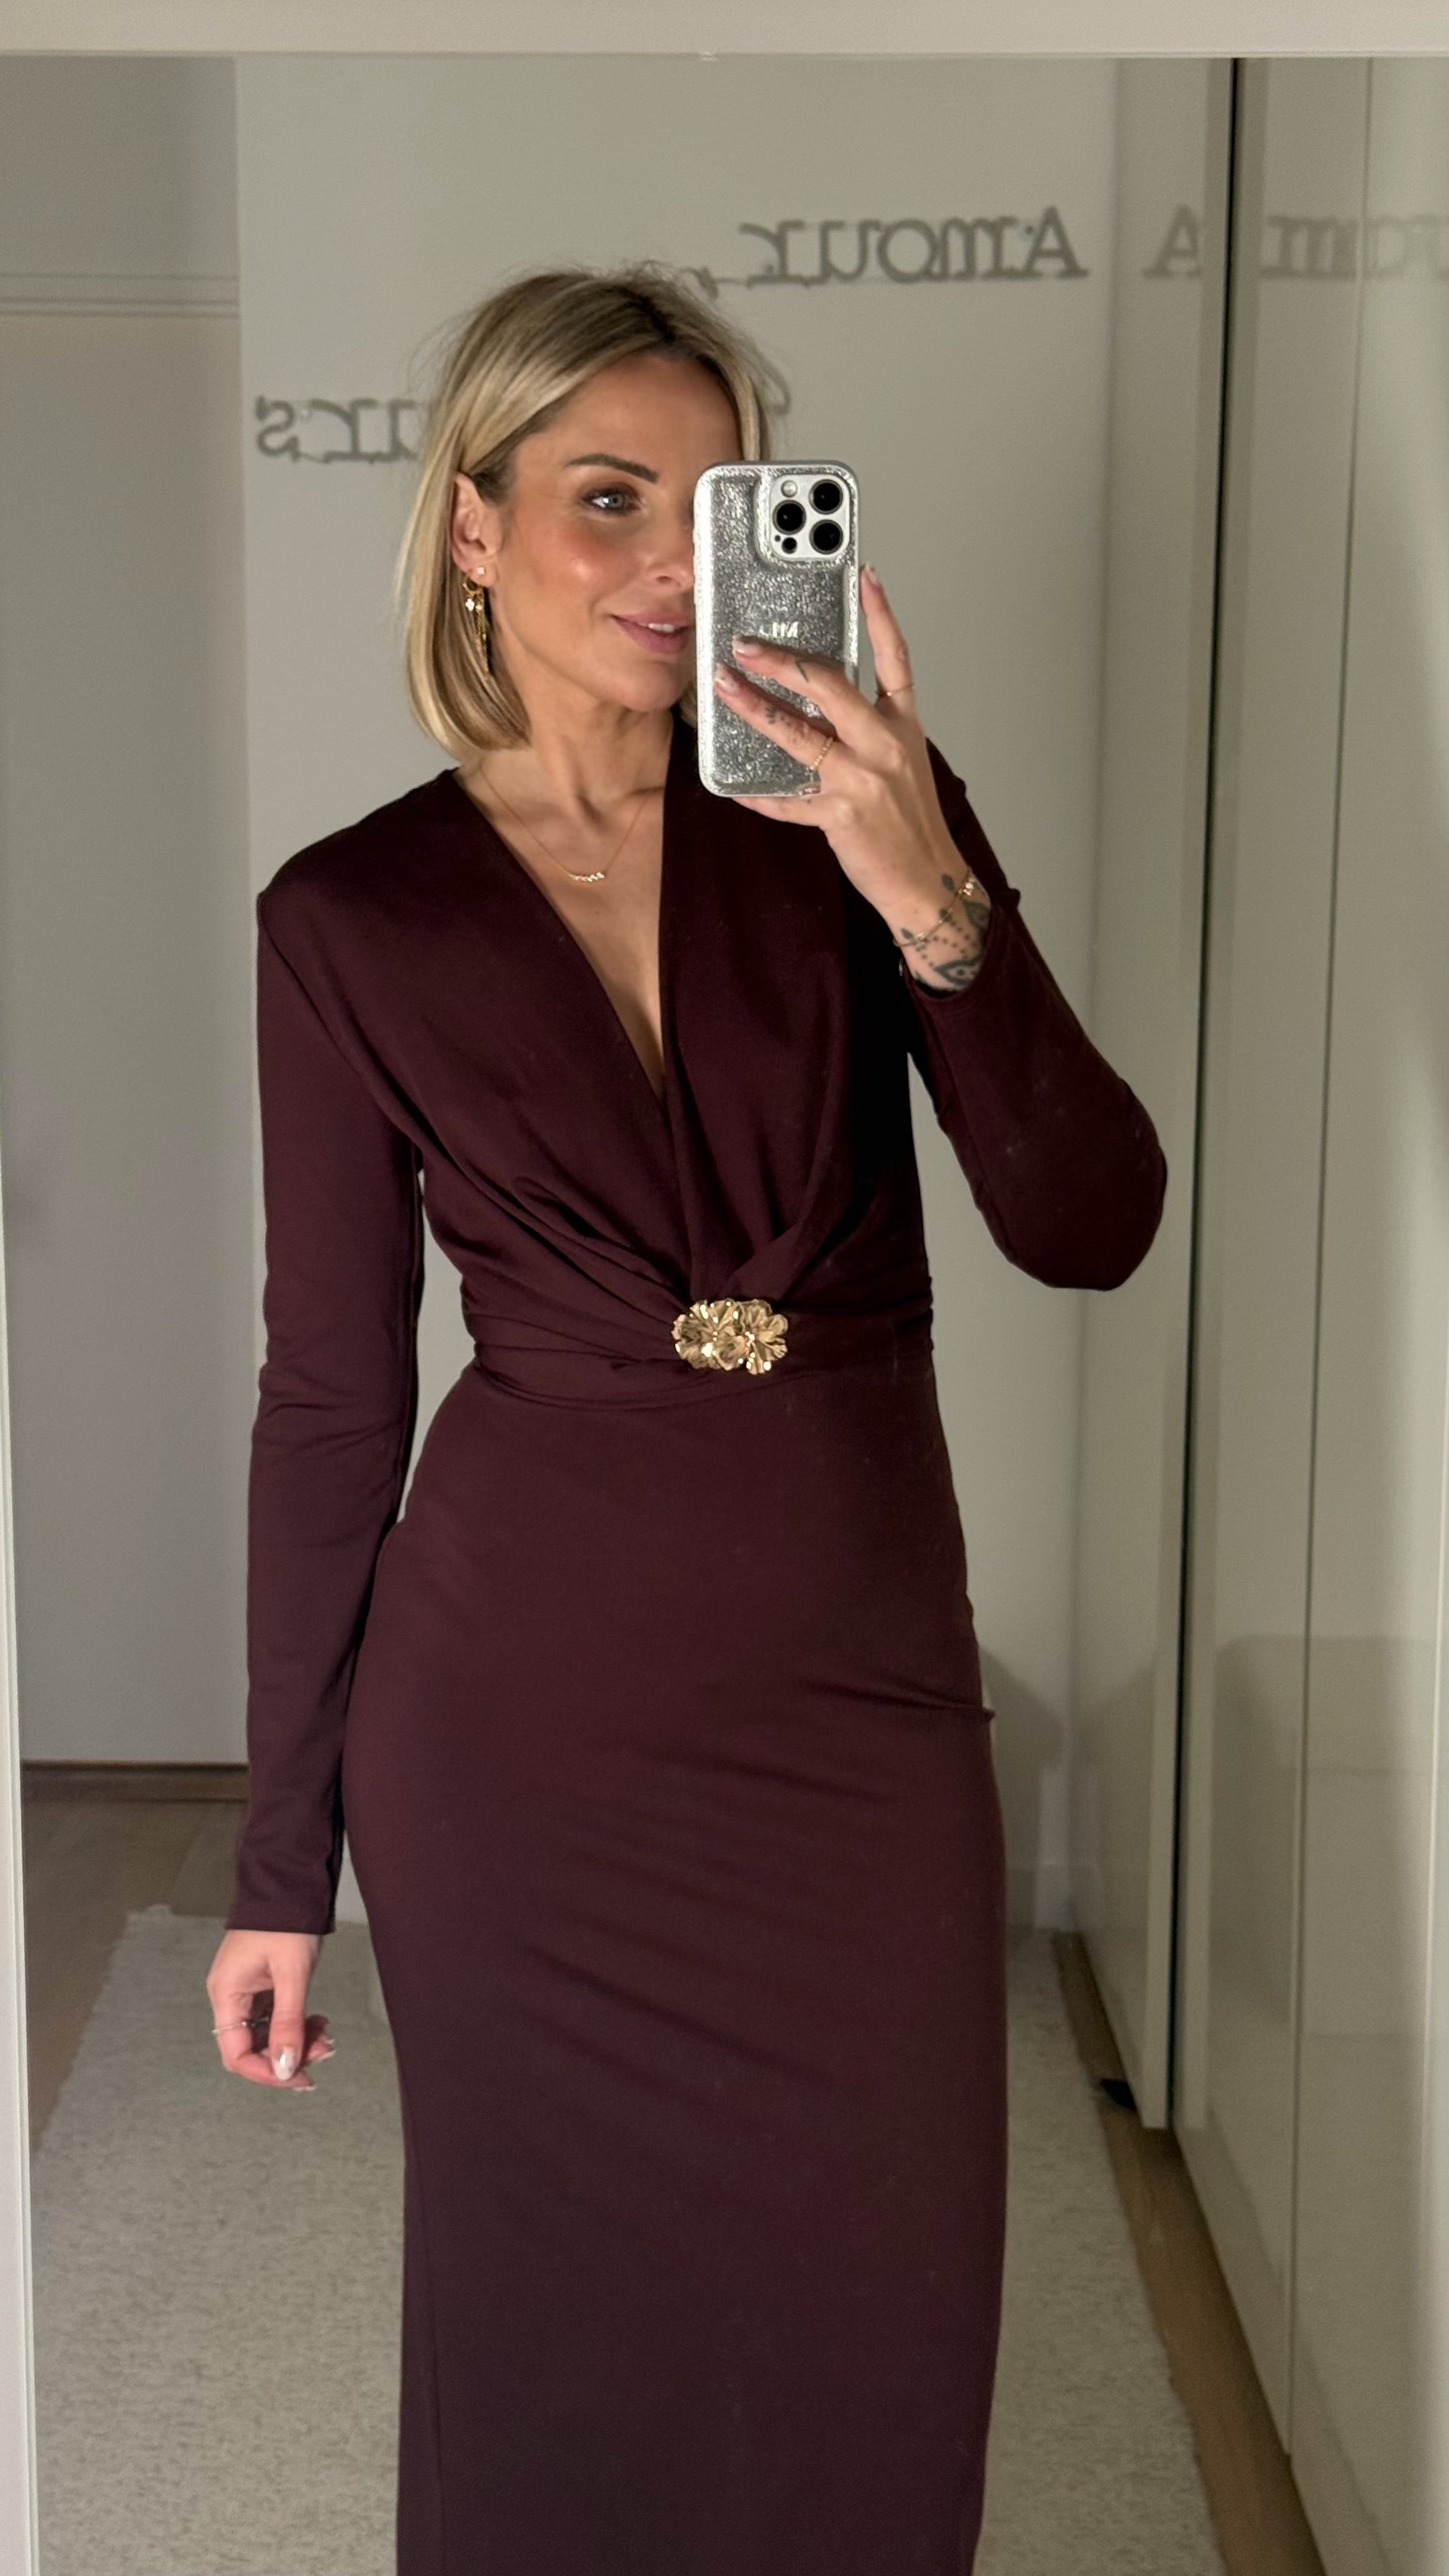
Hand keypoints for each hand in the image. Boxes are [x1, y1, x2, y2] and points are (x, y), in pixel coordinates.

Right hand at [206, 1927, 334, 2089]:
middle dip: (289, 2055)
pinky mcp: (262, 1985)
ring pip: (268, 2034)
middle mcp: (231, 1996)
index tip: (299, 2077)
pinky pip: (276, 2017)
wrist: (289, 1883)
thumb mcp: (292, 1974)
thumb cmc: (286, 1921)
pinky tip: (318, 2021)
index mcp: (227, 1994)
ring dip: (297, 2040)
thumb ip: (288, 2022)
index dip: (267, 2072)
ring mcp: (246, 1991)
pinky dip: (297, 2023)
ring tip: (326, 2034)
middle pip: (254, 2047)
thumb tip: (284, 2068)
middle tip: (324, 2051)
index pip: (236, 2054)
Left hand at [712, 564, 985, 966]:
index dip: (880, 614)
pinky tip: (734, 787)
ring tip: (725, 688)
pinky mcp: (839, 815)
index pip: (896, 658)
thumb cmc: (912, 823)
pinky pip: (787, 800)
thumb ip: (868, 730)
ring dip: (755, 708)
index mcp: (903, 726)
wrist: (928, 882)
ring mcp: (861, 779)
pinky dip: (758, 794)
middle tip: (747, 645)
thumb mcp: (902, 763)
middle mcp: (884, 745)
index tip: (863, 575)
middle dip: (783, 661)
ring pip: (799, 734)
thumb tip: (819, 706)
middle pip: (830, 686)